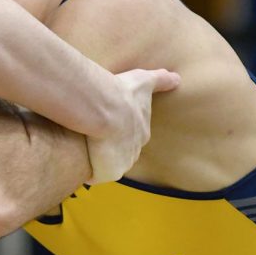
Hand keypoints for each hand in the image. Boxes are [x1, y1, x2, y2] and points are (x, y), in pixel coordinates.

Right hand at [87, 68, 180, 183]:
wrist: (105, 109)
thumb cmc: (122, 93)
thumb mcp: (143, 81)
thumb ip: (160, 80)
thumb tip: (177, 78)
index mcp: (141, 132)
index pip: (130, 136)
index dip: (118, 131)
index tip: (106, 125)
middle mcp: (135, 151)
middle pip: (121, 153)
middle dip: (109, 148)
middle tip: (93, 138)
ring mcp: (123, 164)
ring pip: (108, 164)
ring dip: (98, 159)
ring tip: (83, 151)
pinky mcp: (108, 173)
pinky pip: (96, 175)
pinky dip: (89, 171)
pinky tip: (78, 162)